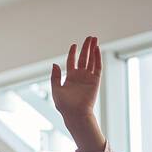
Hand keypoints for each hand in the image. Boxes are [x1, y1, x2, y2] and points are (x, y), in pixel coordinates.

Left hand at [50, 36, 105, 150]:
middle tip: (89, 37)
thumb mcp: (56, 90)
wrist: (75, 114)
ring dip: (93, 50)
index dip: (73, 53)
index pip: (72, 61)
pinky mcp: (95, 81)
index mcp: (70, 77)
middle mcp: (80, 76)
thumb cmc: (64, 105)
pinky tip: (97, 49)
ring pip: (92, 60)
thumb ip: (55, 77)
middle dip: (86, 47)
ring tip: (95, 39)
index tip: (74, 45)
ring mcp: (88, 77)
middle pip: (84, 58)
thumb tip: (54, 64)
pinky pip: (97, 67)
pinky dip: (97, 58)